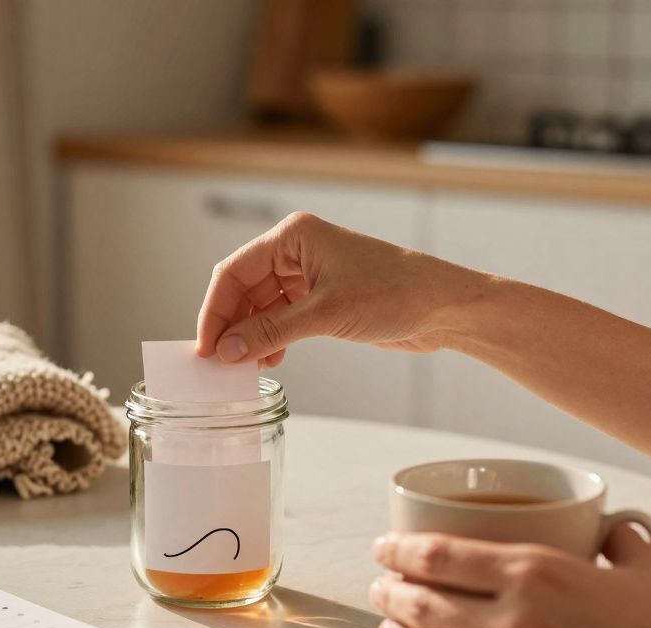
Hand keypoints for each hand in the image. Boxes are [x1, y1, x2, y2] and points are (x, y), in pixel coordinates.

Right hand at [195, 212, 489, 366]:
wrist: (444, 307)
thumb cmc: (394, 293)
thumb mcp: (325, 314)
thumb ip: (272, 331)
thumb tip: (228, 351)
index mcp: (293, 237)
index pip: (233, 272)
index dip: (214, 311)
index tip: (206, 349)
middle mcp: (297, 250)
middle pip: (244, 290)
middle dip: (232, 326)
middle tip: (221, 365)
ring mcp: (310, 274)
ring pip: (261, 306)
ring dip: (252, 336)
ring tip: (246, 367)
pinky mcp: (323, 297)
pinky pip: (282, 317)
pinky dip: (272, 338)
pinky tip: (270, 360)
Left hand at [368, 527, 650, 627]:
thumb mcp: (648, 564)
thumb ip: (617, 541)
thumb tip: (610, 530)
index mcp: (537, 572)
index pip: (441, 556)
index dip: (400, 551)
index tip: (384, 548)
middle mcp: (516, 622)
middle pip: (424, 605)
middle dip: (390, 593)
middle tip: (379, 587)